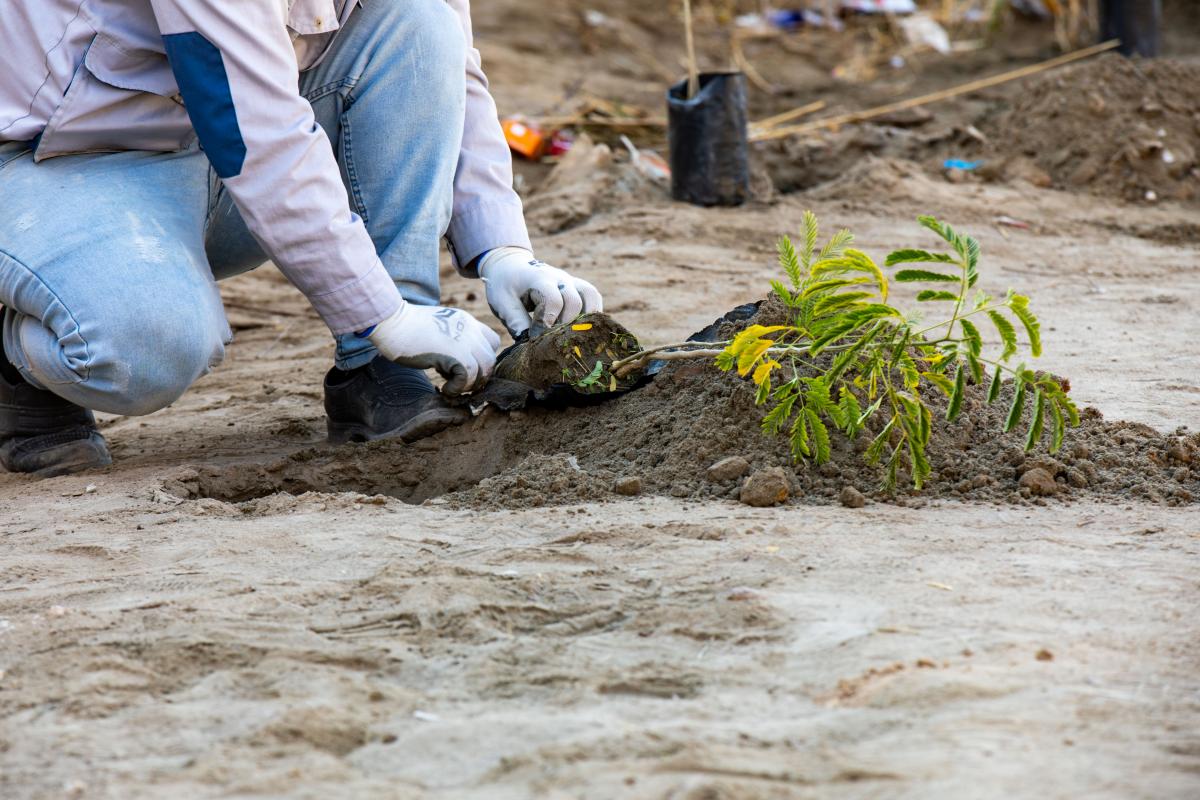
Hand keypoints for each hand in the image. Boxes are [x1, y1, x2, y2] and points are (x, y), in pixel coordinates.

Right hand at [366, 303, 500, 394]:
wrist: (393, 323)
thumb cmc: (408, 330)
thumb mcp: (440, 329)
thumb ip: (455, 341)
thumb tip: (459, 367)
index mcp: (467, 321)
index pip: (492, 341)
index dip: (483, 359)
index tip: (468, 368)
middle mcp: (470, 329)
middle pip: (490, 359)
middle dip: (478, 377)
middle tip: (459, 383)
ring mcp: (464, 340)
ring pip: (484, 370)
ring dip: (469, 385)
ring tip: (451, 386)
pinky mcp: (454, 353)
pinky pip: (468, 377)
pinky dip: (458, 388)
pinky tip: (445, 389)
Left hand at [478, 247, 602, 337]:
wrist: (510, 265)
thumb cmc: (505, 285)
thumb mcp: (502, 302)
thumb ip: (516, 321)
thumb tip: (530, 343)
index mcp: (539, 279)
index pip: (552, 301)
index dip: (546, 322)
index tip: (535, 337)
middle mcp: (559, 278)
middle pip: (574, 301)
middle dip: (564, 325)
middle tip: (552, 340)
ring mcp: (571, 281)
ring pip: (590, 296)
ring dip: (584, 319)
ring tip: (572, 336)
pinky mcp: (577, 286)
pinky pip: (593, 296)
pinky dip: (592, 312)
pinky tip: (582, 328)